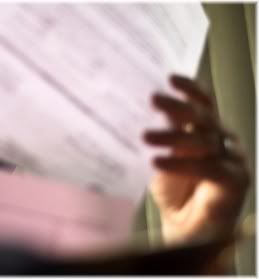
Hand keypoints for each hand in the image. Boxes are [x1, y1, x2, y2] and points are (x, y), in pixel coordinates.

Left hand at [144, 75, 249, 244]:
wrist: (185, 228)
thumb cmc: (175, 191)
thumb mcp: (165, 156)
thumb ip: (166, 134)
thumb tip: (153, 106)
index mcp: (208, 130)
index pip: (204, 103)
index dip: (190, 89)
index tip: (170, 78)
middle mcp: (223, 140)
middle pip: (203, 117)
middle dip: (178, 106)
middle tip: (153, 99)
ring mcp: (233, 159)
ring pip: (204, 141)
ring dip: (173, 137)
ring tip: (145, 136)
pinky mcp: (236, 181)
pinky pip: (208, 167)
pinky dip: (181, 164)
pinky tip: (157, 162)